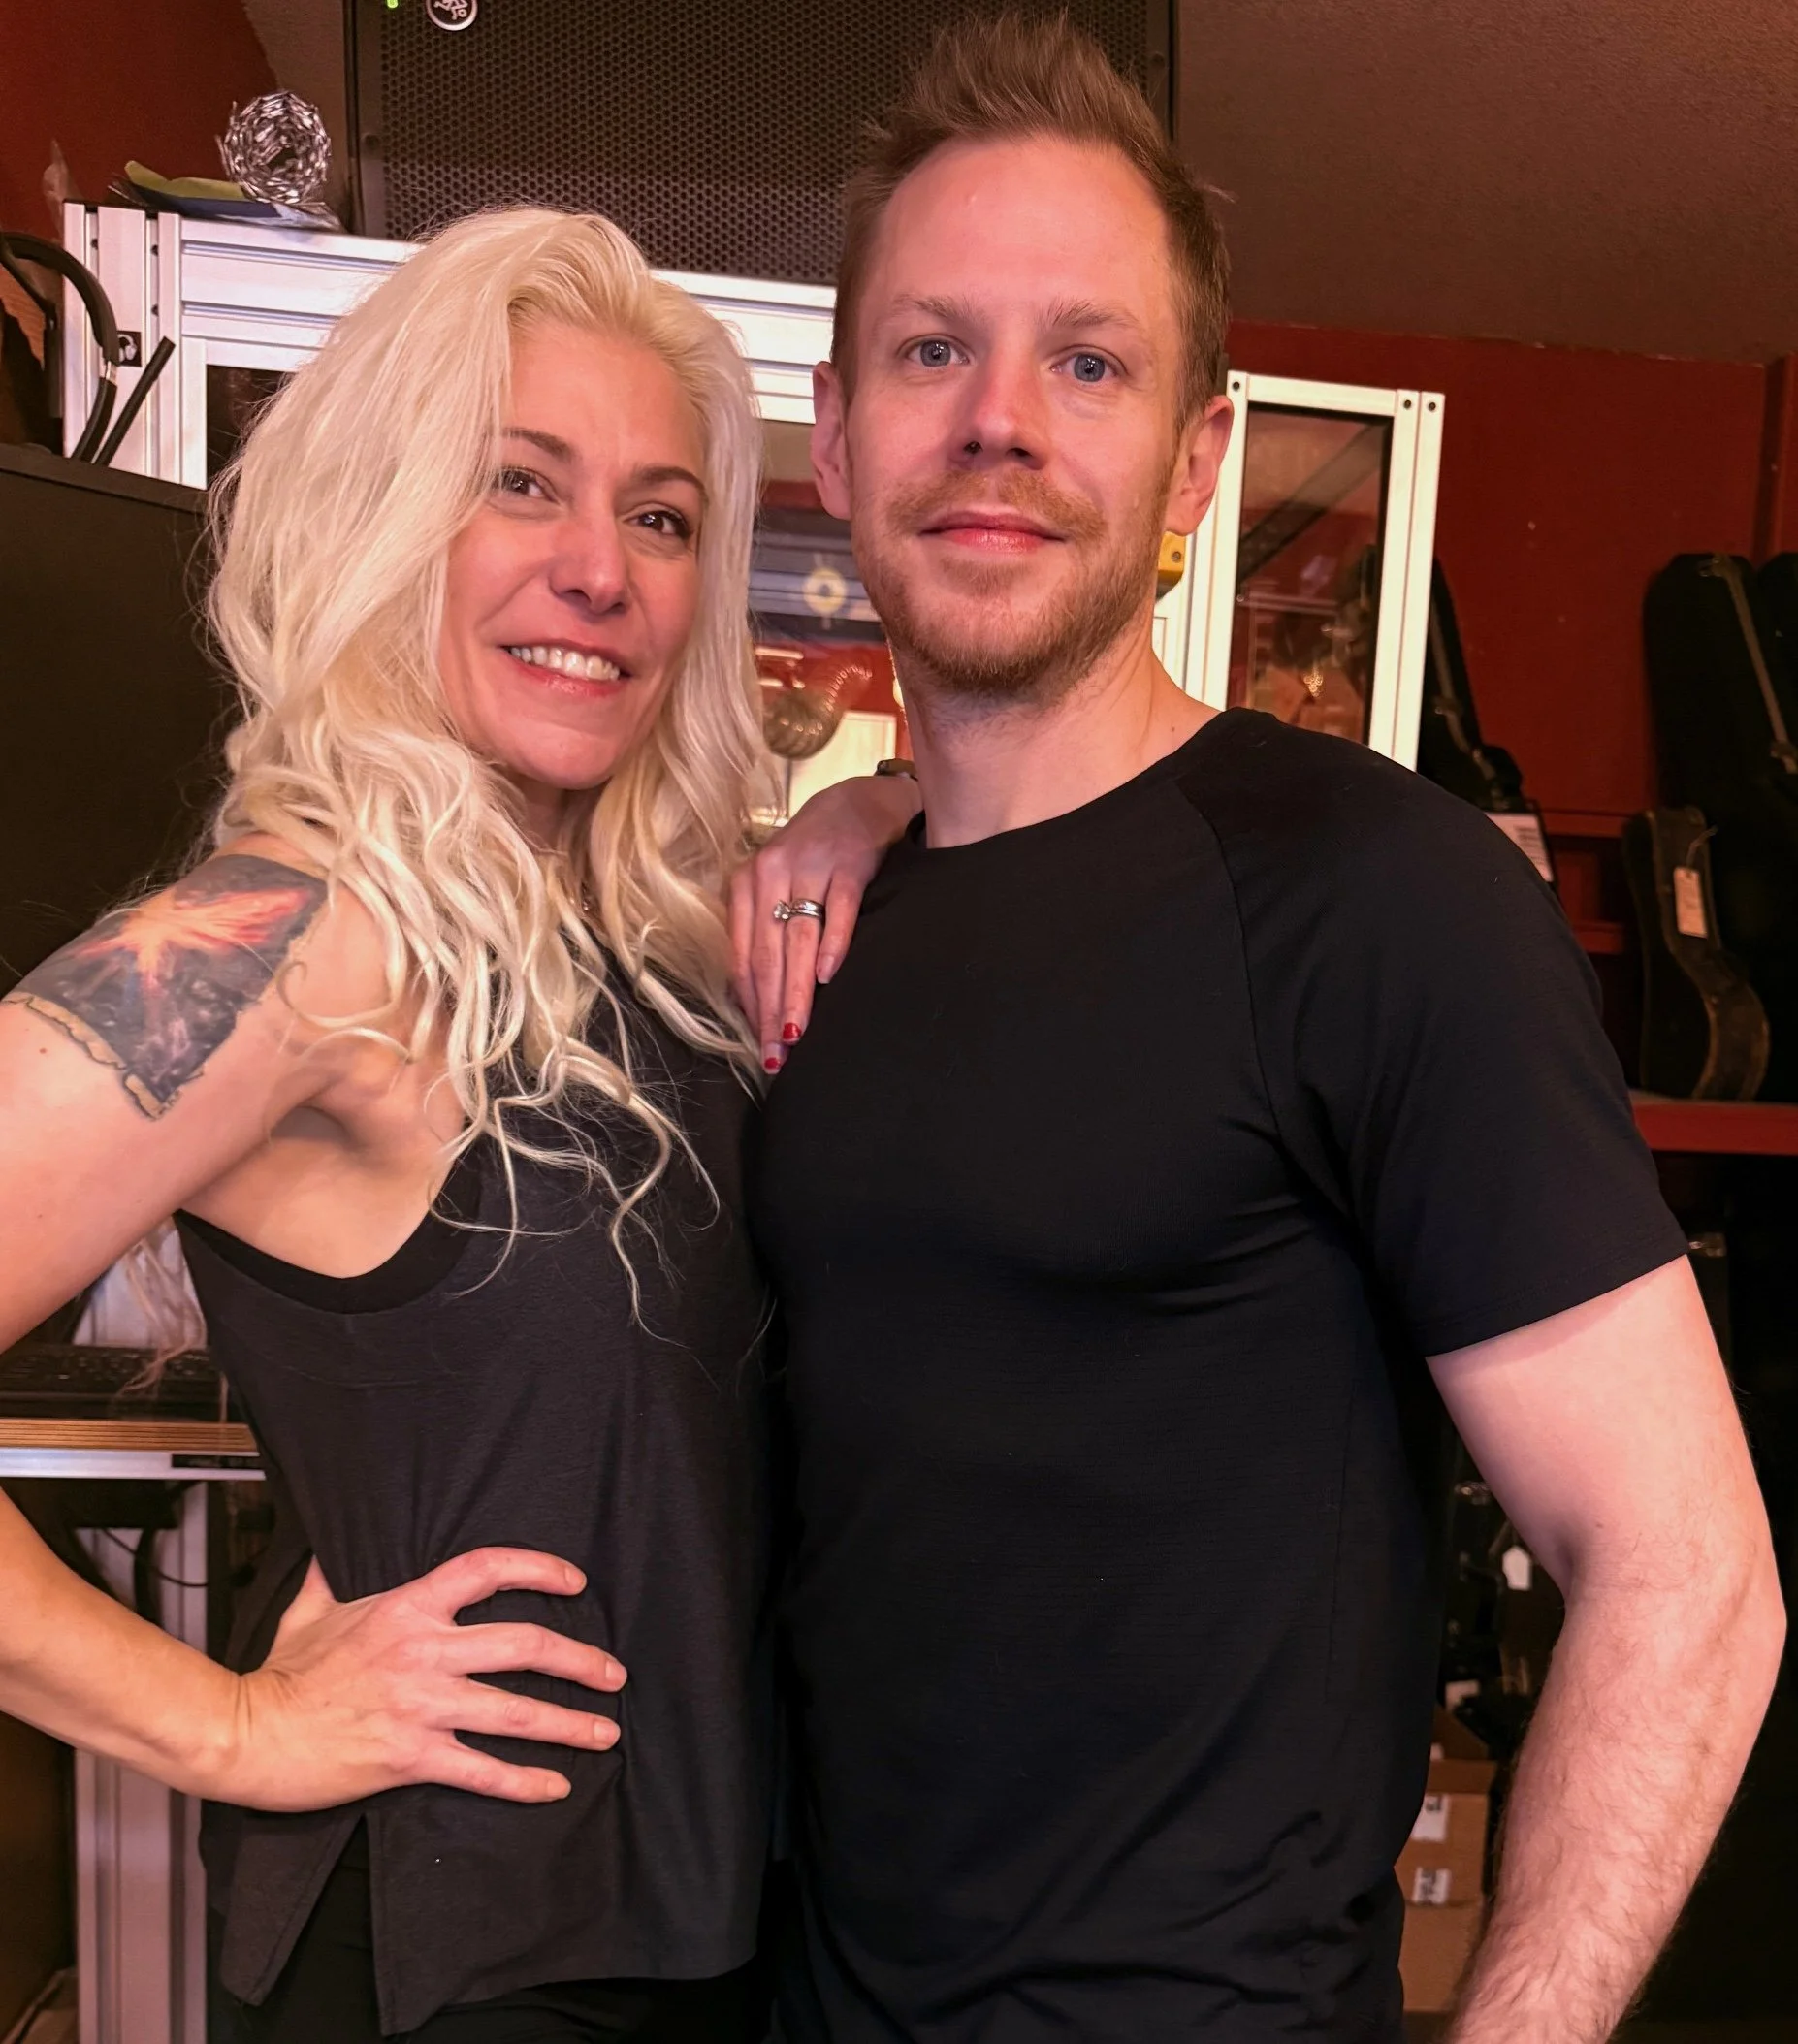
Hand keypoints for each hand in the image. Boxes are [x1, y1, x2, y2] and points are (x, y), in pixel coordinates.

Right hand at [221, 1548, 626, 1810]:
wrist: (245, 1733)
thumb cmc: (278, 1673)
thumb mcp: (309, 1608)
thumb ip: (332, 1574)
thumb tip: (331, 1546)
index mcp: (407, 1608)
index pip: (487, 1571)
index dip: (539, 1569)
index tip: (574, 1581)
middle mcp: (423, 1651)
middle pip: (524, 1645)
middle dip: (579, 1660)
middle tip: (612, 1673)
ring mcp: (420, 1705)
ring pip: (514, 1710)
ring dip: (568, 1722)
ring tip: (605, 1732)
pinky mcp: (410, 1756)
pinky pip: (481, 1771)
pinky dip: (523, 1781)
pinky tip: (554, 1786)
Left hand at [730, 772, 920, 1069]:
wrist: (859, 802)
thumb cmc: (814, 855)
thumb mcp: (777, 885)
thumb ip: (763, 932)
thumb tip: (753, 1000)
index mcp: (746, 884)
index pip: (744, 957)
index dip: (750, 1005)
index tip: (759, 1046)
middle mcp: (771, 873)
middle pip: (767, 955)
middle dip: (770, 1010)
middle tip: (776, 1054)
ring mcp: (811, 867)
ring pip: (797, 941)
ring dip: (795, 992)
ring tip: (796, 1032)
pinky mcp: (850, 865)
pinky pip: (838, 912)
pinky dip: (833, 946)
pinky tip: (828, 979)